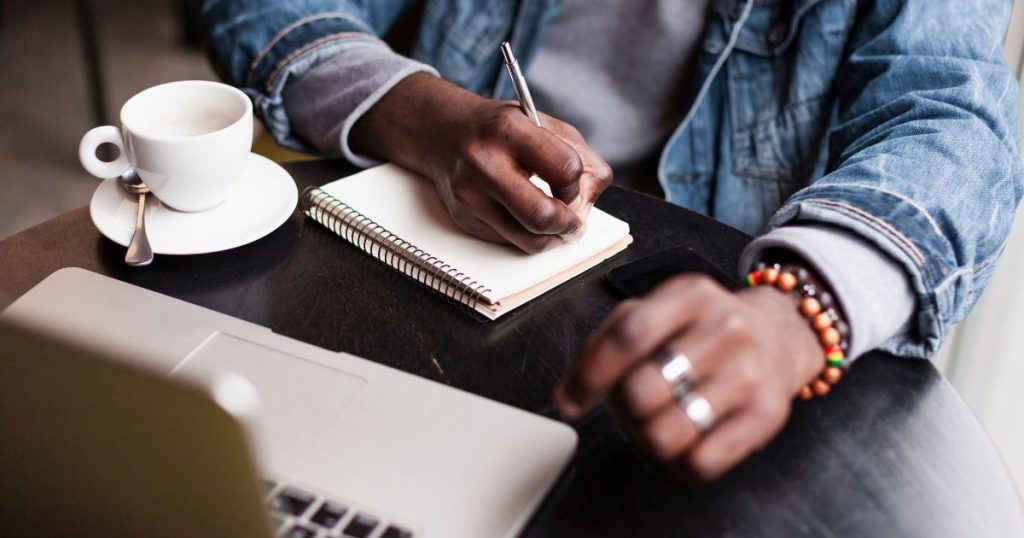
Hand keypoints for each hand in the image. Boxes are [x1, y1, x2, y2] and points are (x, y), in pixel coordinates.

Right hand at [351, 73, 612, 252]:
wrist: (444, 132)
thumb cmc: (502, 129)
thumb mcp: (544, 124)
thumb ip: (580, 158)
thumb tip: (587, 204)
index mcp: (509, 129)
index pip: (565, 169)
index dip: (577, 184)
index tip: (572, 185)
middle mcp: (483, 162)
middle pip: (542, 216)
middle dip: (569, 225)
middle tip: (574, 224)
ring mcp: (469, 194)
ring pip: (527, 240)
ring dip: (552, 238)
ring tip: (557, 225)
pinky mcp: (463, 218)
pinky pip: (509, 242)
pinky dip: (527, 236)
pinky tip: (526, 217)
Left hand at [553, 274, 822, 479]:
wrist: (781, 335)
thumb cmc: (702, 328)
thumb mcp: (659, 311)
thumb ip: (607, 342)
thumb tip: (567, 396)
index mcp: (689, 296)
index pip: (628, 336)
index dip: (590, 375)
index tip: (570, 402)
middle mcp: (724, 330)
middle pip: (642, 391)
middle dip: (622, 408)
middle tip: (632, 405)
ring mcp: (749, 374)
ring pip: (666, 435)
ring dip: (648, 438)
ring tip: (660, 421)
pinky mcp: (765, 416)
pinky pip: (700, 463)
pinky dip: (678, 462)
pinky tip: (684, 441)